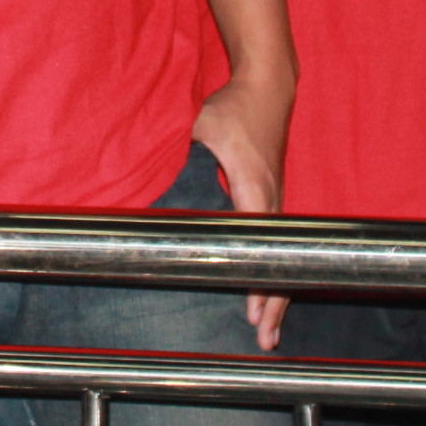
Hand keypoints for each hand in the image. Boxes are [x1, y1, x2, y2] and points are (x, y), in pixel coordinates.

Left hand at [193, 75, 293, 349]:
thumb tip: (143, 170)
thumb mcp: (202, 125)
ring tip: (269, 330)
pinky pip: (276, 244)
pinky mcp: (272, 198)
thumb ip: (179, 153)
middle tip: (265, 338)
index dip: (255, 280)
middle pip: (277, 261)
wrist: (268, 87)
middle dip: (273, 302)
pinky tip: (267, 293)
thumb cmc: (233, 108)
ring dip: (277, 293)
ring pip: (281, 257)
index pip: (255, 243)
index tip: (251, 310)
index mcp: (253, 185)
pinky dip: (275, 273)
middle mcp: (270, 198)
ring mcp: (275, 200)